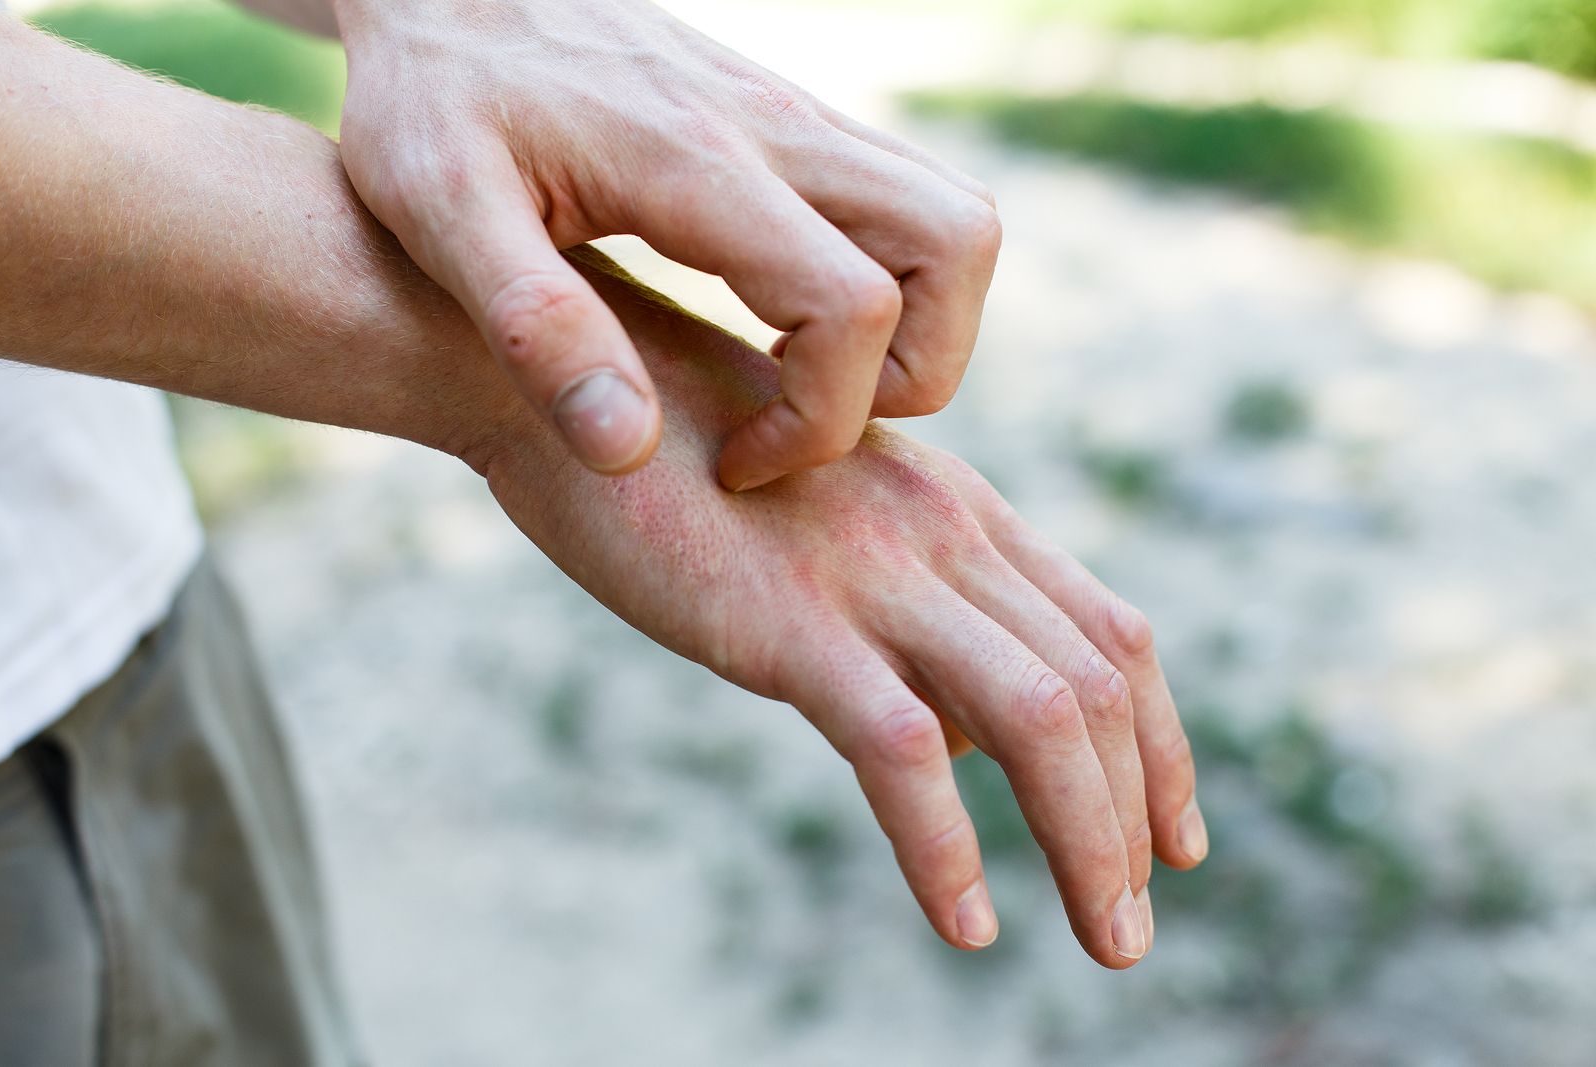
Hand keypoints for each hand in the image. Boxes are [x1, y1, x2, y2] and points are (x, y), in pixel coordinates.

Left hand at [331, 0, 1001, 488]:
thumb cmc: (434, 98)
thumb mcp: (441, 213)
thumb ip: (537, 329)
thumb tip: (629, 450)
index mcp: (699, 165)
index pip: (853, 305)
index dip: (819, 420)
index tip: (734, 460)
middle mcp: (779, 129)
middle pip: (959, 246)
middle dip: (919, 368)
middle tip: (807, 418)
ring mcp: (799, 120)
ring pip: (954, 224)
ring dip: (921, 327)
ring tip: (802, 381)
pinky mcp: (794, 127)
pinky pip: (908, 208)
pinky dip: (892, 287)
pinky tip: (782, 326)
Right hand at [472, 251, 1205, 964]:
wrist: (558, 380)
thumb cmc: (681, 455)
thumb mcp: (828, 521)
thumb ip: (907, 609)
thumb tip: (956, 734)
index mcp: (958, 510)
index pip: (1107, 630)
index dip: (1164, 743)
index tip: (1176, 835)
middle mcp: (942, 535)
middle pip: (1099, 684)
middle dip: (1141, 815)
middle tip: (1133, 925)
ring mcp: (873, 575)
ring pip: (1040, 718)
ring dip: (1091, 844)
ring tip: (1108, 943)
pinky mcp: (790, 622)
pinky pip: (904, 751)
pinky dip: (947, 849)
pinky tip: (964, 924)